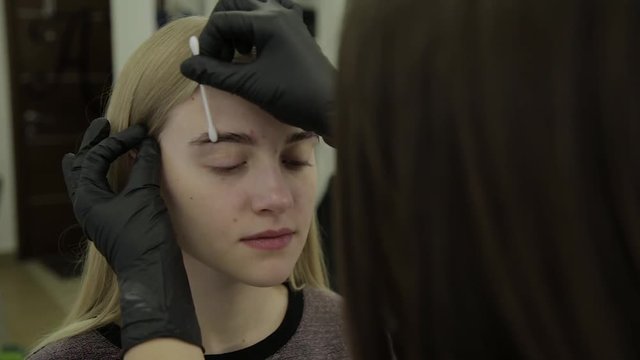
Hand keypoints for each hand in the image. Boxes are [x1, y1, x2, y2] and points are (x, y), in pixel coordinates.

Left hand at [62, 118, 200, 352]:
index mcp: (86, 198)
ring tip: (102, 144)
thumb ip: (144, 166)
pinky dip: (110, 177)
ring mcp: (99, 216)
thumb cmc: (143, 234)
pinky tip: (119, 174)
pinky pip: (104, 192)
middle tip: (103, 125)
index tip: (139, 132)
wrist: (152, 271)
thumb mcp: (144, 195)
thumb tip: (147, 143)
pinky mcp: (114, 222)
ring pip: (90, 181)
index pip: (94, 158)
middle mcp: (87, 206)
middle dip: (92, 145)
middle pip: (82, 167)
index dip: (116, 141)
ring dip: (98, 160)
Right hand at [180, 0, 335, 140]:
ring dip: (238, 25)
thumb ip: (214, 73)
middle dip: (220, 28)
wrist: (332, 107)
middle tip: (219, 55)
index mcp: (267, 21)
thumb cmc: (294, 96)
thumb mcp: (248, 85)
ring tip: (238, 54)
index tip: (206, 66)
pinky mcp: (298, 31)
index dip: (207, 43)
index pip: (222, 21)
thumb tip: (186, 66)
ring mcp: (291, 20)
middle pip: (235, 3)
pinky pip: (273, 15)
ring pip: (253, 6)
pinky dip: (257, 26)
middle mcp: (279, 12)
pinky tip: (257, 49)